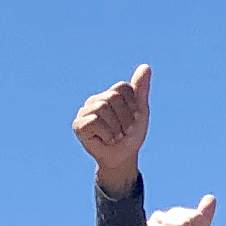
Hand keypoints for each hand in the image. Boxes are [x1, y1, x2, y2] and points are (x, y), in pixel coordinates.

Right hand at [74, 64, 151, 189]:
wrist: (123, 158)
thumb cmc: (131, 135)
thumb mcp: (140, 112)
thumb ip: (141, 90)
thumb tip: (146, 66)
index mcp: (110, 94)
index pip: (123, 88)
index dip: (132, 106)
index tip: (132, 119)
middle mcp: (95, 100)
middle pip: (112, 97)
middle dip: (125, 118)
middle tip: (123, 131)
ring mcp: (85, 112)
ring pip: (103, 109)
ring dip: (116, 128)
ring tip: (114, 136)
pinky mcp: (78, 125)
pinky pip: (94, 121)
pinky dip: (106, 134)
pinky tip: (104, 140)